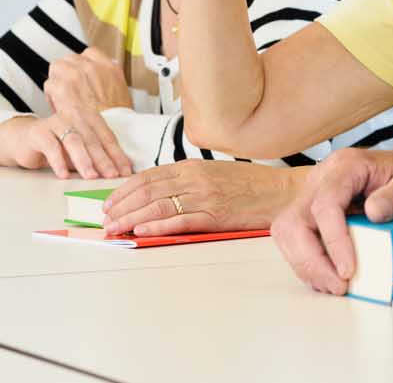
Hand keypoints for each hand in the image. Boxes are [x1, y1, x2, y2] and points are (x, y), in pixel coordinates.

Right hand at [0, 110, 130, 179]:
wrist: (24, 139)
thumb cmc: (58, 145)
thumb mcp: (81, 151)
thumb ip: (97, 157)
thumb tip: (119, 171)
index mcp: (91, 119)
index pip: (108, 138)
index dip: (117, 155)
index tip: (125, 172)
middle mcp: (76, 116)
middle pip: (93, 140)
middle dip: (104, 160)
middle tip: (112, 175)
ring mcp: (57, 122)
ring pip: (75, 142)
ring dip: (84, 160)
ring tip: (91, 176)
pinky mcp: (40, 132)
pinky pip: (52, 147)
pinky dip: (59, 162)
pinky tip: (64, 175)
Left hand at [44, 47, 131, 114]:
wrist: (111, 128)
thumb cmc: (116, 117)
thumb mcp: (121, 90)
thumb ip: (107, 78)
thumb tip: (98, 78)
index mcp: (108, 66)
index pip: (89, 54)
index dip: (82, 64)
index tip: (81, 73)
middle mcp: (91, 66)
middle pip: (69, 59)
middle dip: (67, 72)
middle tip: (70, 86)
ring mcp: (76, 75)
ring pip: (56, 69)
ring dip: (58, 81)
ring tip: (64, 96)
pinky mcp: (62, 88)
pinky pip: (49, 85)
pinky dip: (51, 96)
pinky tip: (59, 105)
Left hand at [101, 159, 298, 236]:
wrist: (283, 194)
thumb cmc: (252, 185)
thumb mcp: (217, 172)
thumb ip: (189, 179)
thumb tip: (157, 193)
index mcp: (194, 166)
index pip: (148, 176)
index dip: (124, 191)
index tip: (110, 203)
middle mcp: (196, 179)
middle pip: (147, 192)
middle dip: (121, 207)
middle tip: (105, 220)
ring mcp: (205, 197)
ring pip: (157, 206)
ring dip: (131, 218)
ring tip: (115, 229)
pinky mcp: (215, 216)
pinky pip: (179, 220)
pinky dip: (157, 226)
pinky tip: (142, 231)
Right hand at [272, 148, 392, 293]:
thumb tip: (373, 213)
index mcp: (347, 165)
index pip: (325, 204)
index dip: (333, 241)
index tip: (348, 270)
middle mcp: (324, 178)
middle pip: (295, 221)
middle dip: (311, 260)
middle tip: (338, 286)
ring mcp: (316, 195)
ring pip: (290, 234)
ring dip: (307, 265)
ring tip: (335, 286)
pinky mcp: (317, 213)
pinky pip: (299, 240)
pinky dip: (310, 263)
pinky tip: (331, 277)